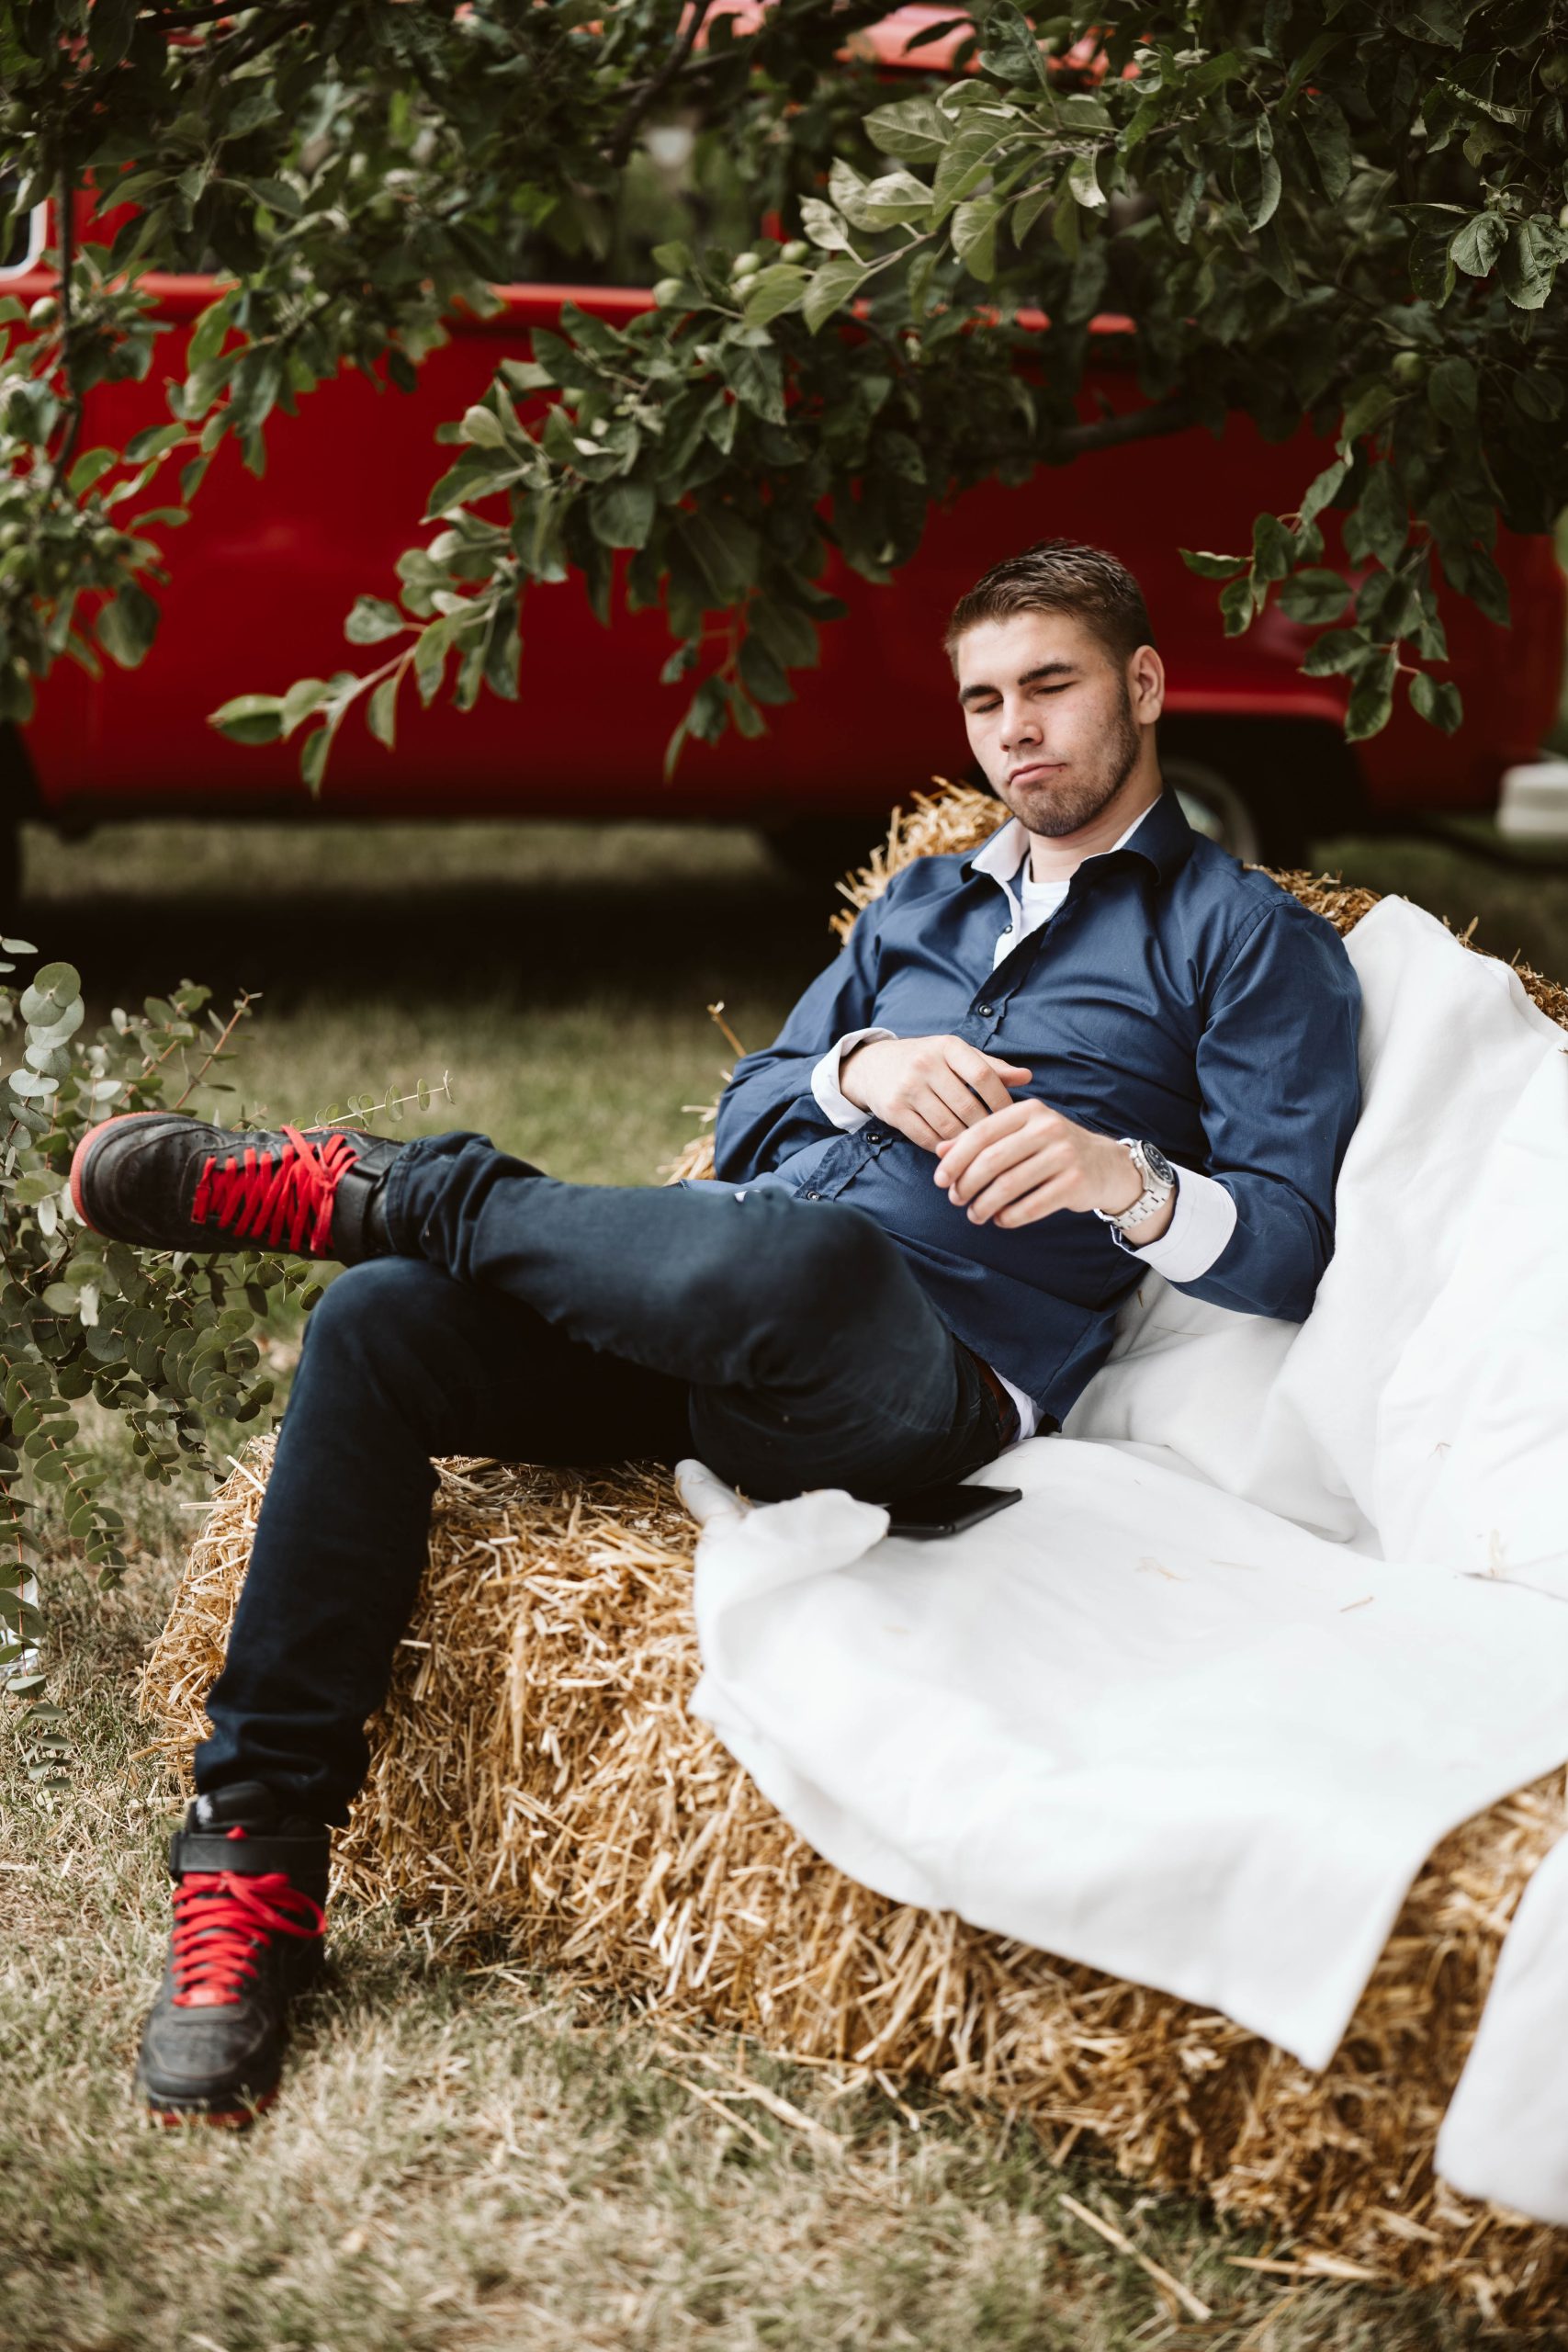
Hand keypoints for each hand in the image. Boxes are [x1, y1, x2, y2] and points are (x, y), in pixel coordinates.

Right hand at [840, 1033, 1032, 1151]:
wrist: (872, 1066)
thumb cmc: (925, 1061)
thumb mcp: (955, 1055)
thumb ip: (990, 1067)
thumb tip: (1027, 1077)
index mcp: (947, 1046)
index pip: (984, 1075)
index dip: (1002, 1100)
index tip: (1012, 1117)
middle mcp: (925, 1064)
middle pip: (968, 1106)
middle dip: (986, 1127)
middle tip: (998, 1141)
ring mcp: (907, 1088)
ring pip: (948, 1126)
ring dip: (966, 1141)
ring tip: (978, 1148)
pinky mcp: (893, 1110)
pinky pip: (926, 1137)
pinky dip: (943, 1146)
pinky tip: (953, 1148)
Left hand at [934, 1100, 1171, 1235]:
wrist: (1106, 1165)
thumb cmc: (1052, 1149)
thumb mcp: (1020, 1134)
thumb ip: (982, 1138)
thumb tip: (940, 1150)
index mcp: (1029, 1111)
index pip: (980, 1133)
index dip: (955, 1159)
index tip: (939, 1179)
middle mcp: (1048, 1128)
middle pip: (991, 1161)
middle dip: (966, 1184)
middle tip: (955, 1200)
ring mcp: (1064, 1155)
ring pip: (1008, 1186)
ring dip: (983, 1205)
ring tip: (974, 1215)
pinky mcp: (1075, 1183)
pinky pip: (1030, 1206)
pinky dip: (1009, 1217)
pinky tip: (1000, 1220)